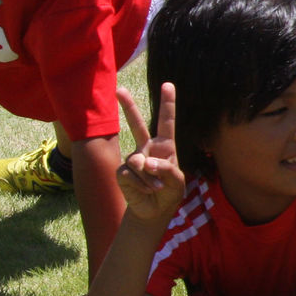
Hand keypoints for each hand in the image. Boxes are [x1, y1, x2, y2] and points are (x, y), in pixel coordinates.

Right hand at [116, 83, 185, 224]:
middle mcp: (147, 148)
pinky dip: (141, 184)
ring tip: (156, 188)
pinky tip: (145, 190)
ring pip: (139, 161)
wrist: (154, 211)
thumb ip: (167, 170)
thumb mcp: (177, 182)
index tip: (168, 85)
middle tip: (119, 89)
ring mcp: (133, 159)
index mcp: (165, 146)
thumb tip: (146, 161)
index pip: (166, 122)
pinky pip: (131, 174)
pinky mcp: (122, 172)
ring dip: (149, 177)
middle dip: (127, 107)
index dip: (167, 104)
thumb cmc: (169, 193)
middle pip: (137, 124)